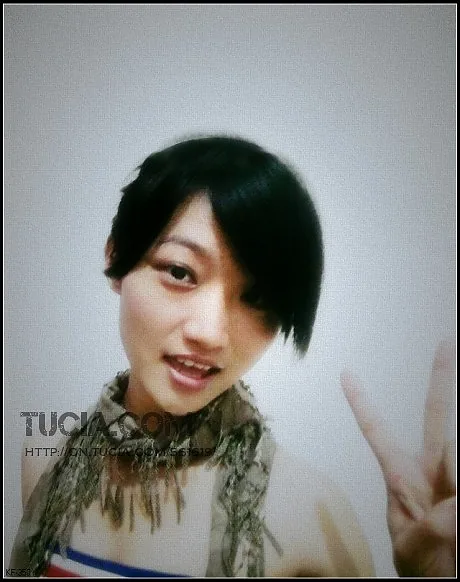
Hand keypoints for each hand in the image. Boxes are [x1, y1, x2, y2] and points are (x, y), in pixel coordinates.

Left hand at [340, 340, 455, 576]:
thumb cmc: (420, 566)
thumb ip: (433, 525)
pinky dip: (459, 491)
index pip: (377, 432)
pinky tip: (454, 510)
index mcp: (401, 476)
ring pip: (457, 456)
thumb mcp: (412, 547)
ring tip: (447, 521)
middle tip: (445, 344)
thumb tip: (459, 502)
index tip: (345, 374)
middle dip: (441, 380)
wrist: (444, 581)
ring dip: (454, 482)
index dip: (362, 404)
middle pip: (437, 417)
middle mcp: (431, 469)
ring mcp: (455, 478)